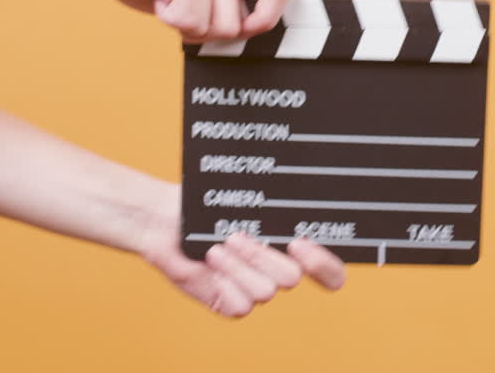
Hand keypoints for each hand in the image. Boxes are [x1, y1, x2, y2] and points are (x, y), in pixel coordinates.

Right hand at [71, 0, 291, 41]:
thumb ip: (217, 7)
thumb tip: (243, 35)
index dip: (268, 18)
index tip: (244, 28)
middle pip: (238, 27)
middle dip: (207, 32)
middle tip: (181, 11)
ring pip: (214, 29)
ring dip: (185, 26)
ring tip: (167, 0)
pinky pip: (189, 23)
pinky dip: (168, 20)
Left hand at [137, 185, 346, 317]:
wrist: (165, 218)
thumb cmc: (207, 202)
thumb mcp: (246, 195)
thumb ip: (275, 204)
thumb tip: (298, 189)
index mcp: (290, 244)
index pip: (329, 271)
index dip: (324, 264)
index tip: (299, 243)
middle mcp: (275, 269)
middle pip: (293, 278)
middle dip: (265, 255)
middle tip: (238, 235)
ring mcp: (253, 287)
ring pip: (266, 291)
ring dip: (239, 264)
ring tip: (217, 245)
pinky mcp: (230, 303)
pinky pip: (241, 305)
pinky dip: (224, 280)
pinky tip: (209, 262)